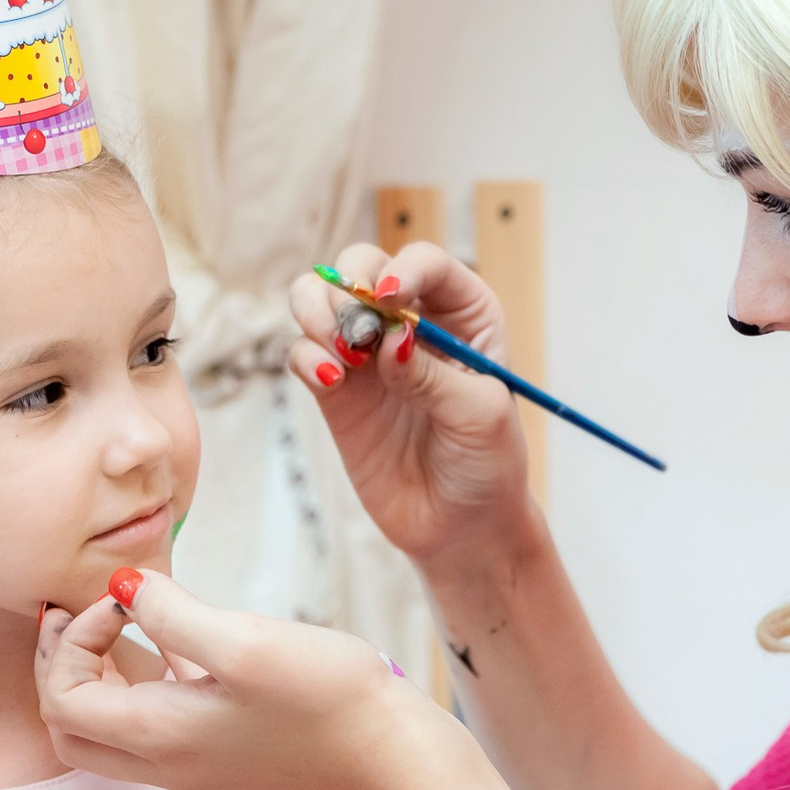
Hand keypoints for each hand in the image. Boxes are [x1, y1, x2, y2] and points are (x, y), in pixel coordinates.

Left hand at [34, 571, 478, 789]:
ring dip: (96, 674)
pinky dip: (137, 683)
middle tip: (87, 613)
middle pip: (68, 727)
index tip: (122, 599)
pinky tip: (170, 643)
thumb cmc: (325, 696)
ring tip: (118, 619)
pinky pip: (147, 726)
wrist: (390, 751)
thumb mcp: (244, 640)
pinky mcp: (216, 753)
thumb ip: (171, 612)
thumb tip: (122, 585)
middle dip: (62, 666)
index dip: (73, 641)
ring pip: (103, 730)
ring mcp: (188, 764)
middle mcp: (160, 762)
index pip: (61, 699)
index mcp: (156, 736)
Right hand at [289, 241, 534, 574]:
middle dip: (349, 286)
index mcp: (463, 312)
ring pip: (318, 297)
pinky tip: (330, 381)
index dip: (403, 270)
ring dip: (316, 311)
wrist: (462, 526)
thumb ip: (432, 375)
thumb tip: (386, 339)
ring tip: (340, 354)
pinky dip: (307, 357)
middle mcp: (409, 320)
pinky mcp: (334, 389)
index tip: (390, 300)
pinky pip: (302, 352)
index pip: (423, 263)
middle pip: (360, 265)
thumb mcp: (479, 416)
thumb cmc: (487, 463)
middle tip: (356, 332)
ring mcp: (366, 352)